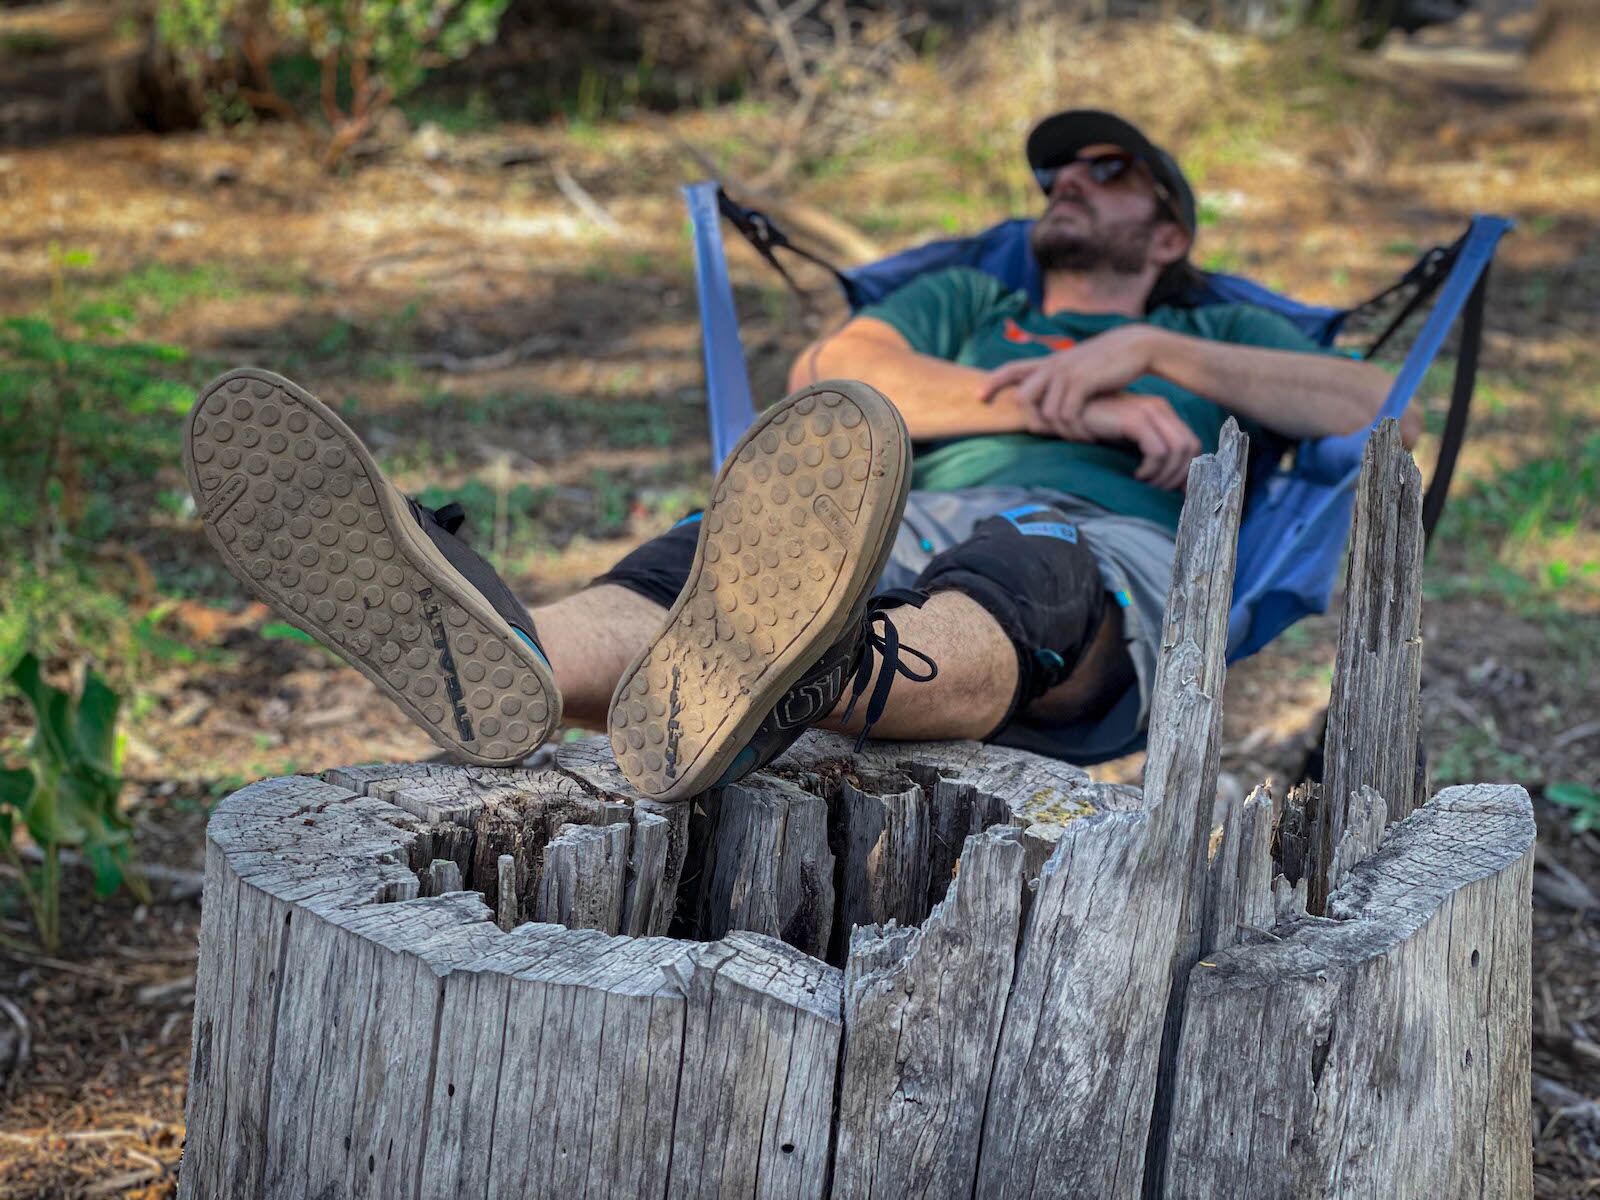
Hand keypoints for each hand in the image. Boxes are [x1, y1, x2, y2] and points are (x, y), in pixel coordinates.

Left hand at [979, 325, 1157, 439]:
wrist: (1134, 346)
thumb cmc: (1107, 362)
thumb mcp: (1078, 366)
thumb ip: (1060, 378)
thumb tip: (1048, 396)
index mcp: (1048, 362)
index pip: (1011, 369)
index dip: (992, 382)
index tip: (977, 397)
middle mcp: (1051, 366)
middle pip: (1023, 398)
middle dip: (1032, 421)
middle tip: (1050, 435)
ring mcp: (1065, 374)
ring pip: (1047, 413)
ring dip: (1062, 432)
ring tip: (1079, 438)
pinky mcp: (1081, 383)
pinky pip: (1067, 415)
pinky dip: (1077, 430)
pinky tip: (1089, 436)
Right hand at [1079, 392, 1201, 490]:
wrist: (1067, 411)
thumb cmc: (1095, 428)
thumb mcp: (1127, 439)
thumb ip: (1150, 450)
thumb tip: (1174, 481)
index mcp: (1162, 411)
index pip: (1192, 443)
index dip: (1188, 469)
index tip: (1174, 489)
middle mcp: (1160, 408)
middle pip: (1190, 447)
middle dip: (1180, 475)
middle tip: (1159, 490)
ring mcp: (1149, 411)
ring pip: (1177, 451)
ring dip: (1165, 474)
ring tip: (1146, 483)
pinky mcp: (1135, 420)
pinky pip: (1157, 451)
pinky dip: (1151, 469)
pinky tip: (1136, 476)